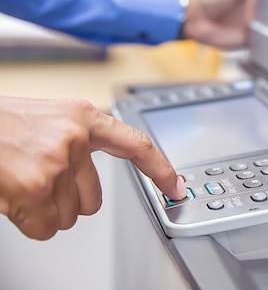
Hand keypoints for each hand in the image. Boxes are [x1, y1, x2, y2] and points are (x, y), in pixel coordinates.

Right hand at [0, 96, 185, 239]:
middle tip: (38, 180)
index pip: (136, 145)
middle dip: (67, 199)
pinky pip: (45, 228)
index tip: (175, 187)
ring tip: (22, 182)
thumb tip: (91, 175)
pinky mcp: (35, 189)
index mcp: (82, 116)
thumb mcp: (47, 119)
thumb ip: (76, 140)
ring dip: (45, 210)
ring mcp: (56, 164)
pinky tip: (13, 198)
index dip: (160, 169)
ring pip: (69, 216)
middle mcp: (75, 138)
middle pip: (94, 198)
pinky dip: (28, 223)